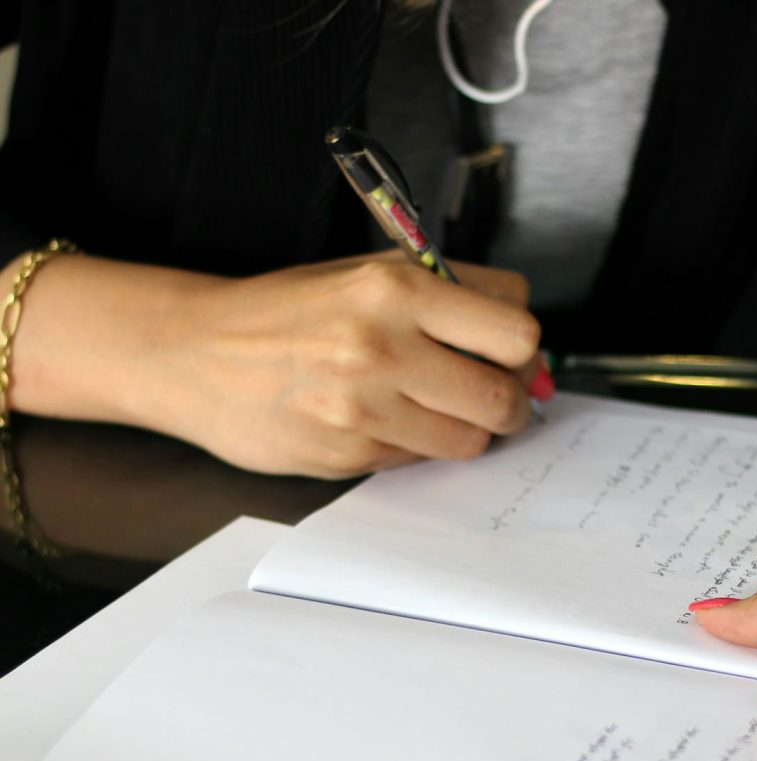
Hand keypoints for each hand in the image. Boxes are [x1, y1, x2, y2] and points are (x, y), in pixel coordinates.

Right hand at [9, 251, 549, 478]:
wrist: (199, 354)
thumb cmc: (291, 311)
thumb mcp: (369, 273)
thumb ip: (454, 297)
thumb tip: (526, 350)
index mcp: (396, 287)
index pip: (515, 330)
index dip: (521, 350)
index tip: (509, 357)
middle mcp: (383, 346)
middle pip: (503, 397)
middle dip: (508, 402)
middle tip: (490, 396)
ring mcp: (364, 407)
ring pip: (470, 440)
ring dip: (467, 429)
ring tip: (433, 407)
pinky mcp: (349, 454)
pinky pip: (421, 460)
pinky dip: (419, 445)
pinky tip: (386, 421)